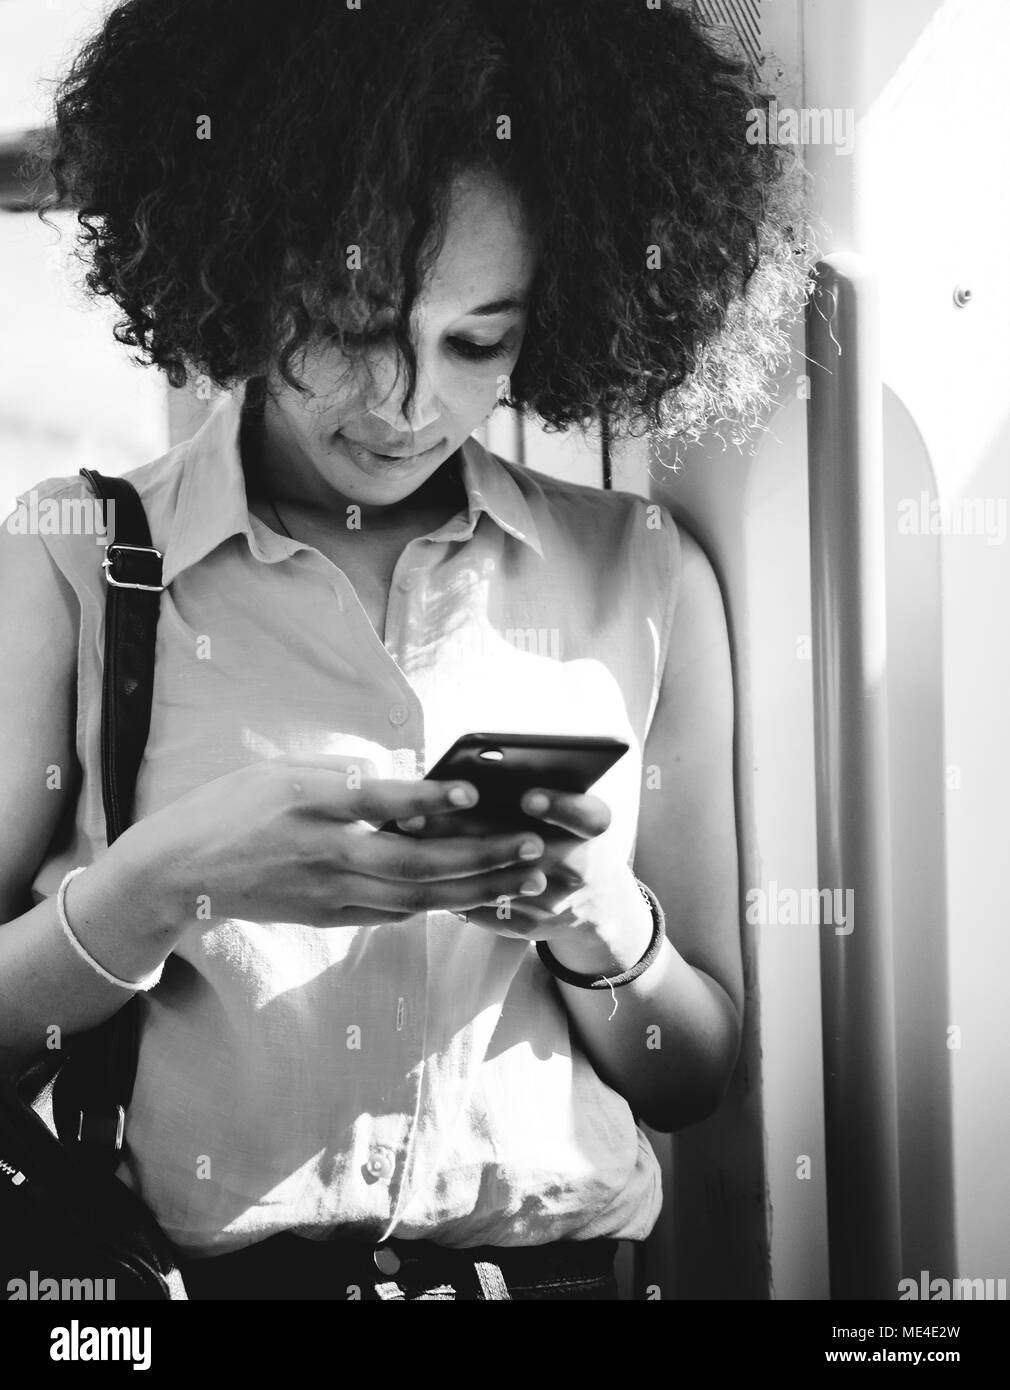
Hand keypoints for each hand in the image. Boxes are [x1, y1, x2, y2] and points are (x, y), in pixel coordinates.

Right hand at [113, 755, 553, 936]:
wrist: (180, 872)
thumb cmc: (232, 807)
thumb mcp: (282, 770)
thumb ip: (345, 776)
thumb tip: (407, 783)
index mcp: (307, 804)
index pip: (376, 801)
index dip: (427, 799)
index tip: (472, 790)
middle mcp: (322, 853)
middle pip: (414, 862)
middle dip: (481, 857)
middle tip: (534, 845)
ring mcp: (327, 893)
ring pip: (415, 897)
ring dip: (477, 889)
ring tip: (527, 877)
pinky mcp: (329, 916)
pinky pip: (395, 913)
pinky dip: (441, 904)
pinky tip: (480, 895)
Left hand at [396, 787, 654, 973]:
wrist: (595, 903)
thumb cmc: (568, 836)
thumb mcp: (569, 812)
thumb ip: (536, 789)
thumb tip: (477, 765)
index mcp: (593, 833)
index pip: (588, 818)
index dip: (561, 808)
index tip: (528, 797)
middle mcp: (580, 868)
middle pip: (525, 848)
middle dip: (469, 828)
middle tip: (421, 810)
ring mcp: (555, 903)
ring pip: (496, 881)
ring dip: (447, 856)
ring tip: (407, 830)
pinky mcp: (530, 927)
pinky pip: (484, 908)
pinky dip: (448, 885)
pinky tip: (411, 864)